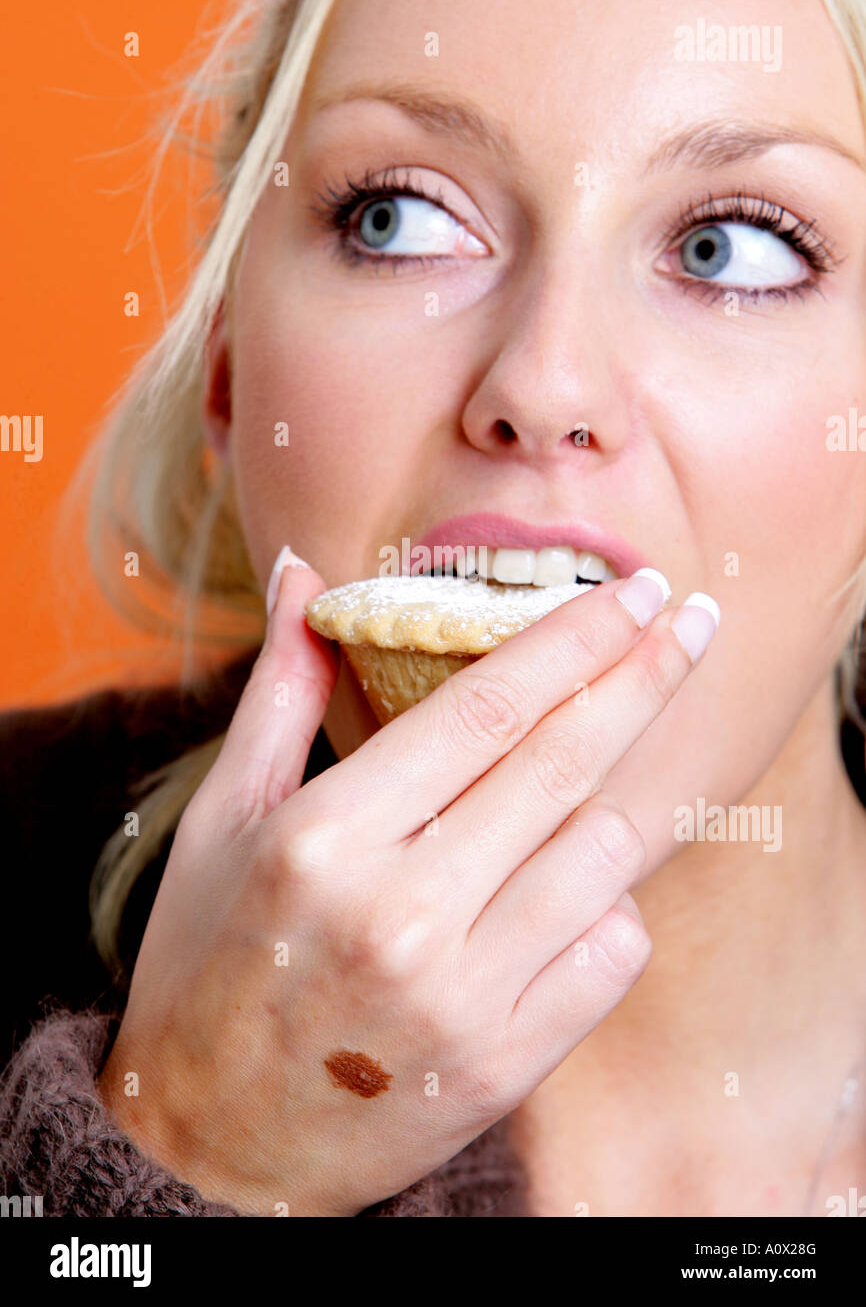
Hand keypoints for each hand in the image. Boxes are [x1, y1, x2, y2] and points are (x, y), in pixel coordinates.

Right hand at [97, 557, 716, 1215]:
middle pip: (564, 764)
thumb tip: (302, 570)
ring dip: (628, 788)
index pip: (486, 708)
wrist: (212, 1144)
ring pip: (605, 855)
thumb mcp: (224, 817)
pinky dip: (615, 901)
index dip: (573, 638)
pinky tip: (584, 879)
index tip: (630, 590)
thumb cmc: (207, 963)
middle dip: (644, 676)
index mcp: (324, 837)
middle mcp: (401, 914)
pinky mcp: (503, 1064)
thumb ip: (280, 687)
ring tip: (624, 751)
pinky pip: (613, 953)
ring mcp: (462, 996)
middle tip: (691, 619)